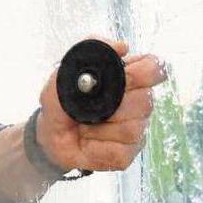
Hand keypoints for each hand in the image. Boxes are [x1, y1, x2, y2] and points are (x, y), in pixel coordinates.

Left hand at [37, 40, 166, 171]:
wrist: (48, 135)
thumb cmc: (62, 103)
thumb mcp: (64, 73)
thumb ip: (90, 50)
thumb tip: (122, 48)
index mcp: (128, 80)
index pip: (154, 69)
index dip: (144, 73)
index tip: (125, 76)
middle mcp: (137, 105)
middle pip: (145, 101)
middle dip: (113, 104)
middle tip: (91, 106)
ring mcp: (135, 131)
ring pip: (131, 128)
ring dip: (99, 127)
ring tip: (85, 124)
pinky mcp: (126, 155)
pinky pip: (119, 151)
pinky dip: (96, 146)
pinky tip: (88, 141)